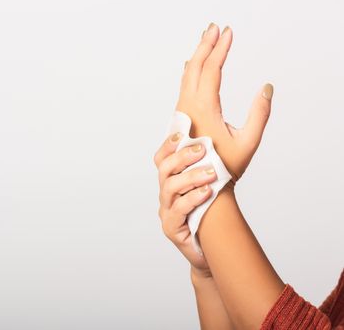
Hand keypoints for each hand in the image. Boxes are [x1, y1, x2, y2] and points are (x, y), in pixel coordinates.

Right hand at [153, 132, 217, 274]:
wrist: (212, 247)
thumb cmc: (212, 213)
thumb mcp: (214, 184)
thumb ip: (213, 162)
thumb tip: (220, 137)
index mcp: (172, 180)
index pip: (162, 157)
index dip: (168, 144)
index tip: (183, 134)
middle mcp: (166, 194)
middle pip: (163, 169)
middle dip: (182, 156)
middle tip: (203, 149)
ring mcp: (166, 211)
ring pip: (170, 187)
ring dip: (191, 176)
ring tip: (212, 173)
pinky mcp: (171, 228)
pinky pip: (178, 210)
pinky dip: (192, 198)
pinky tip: (208, 192)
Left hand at [176, 23, 273, 181]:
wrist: (199, 185)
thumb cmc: (225, 166)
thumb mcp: (248, 141)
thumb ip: (259, 114)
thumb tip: (266, 88)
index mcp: (204, 110)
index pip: (211, 70)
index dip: (220, 49)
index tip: (227, 32)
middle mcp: (189, 107)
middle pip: (195, 67)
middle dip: (205, 45)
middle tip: (215, 27)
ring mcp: (183, 112)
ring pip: (187, 76)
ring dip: (197, 55)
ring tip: (206, 38)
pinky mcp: (181, 117)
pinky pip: (184, 86)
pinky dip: (190, 70)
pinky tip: (192, 65)